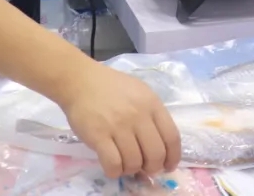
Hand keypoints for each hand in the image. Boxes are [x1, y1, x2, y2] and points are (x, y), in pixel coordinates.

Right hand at [60, 63, 180, 178]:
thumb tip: (160, 146)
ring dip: (131, 170)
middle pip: (156, 154)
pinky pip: (113, 164)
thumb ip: (152, 115)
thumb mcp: (140, 92)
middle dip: (152, 168)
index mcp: (152, 104)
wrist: (80, 81)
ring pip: (134, 163)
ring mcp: (118, 126)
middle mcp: (138, 115)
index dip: (173, 157)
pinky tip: (112, 167)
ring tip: (125, 164)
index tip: (168, 166)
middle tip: (144, 168)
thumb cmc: (112, 87)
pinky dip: (115, 172)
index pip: (172, 137)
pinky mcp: (98, 135)